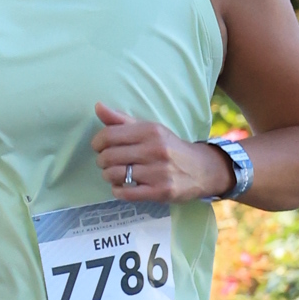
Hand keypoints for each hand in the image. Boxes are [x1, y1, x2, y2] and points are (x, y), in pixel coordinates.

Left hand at [91, 102, 226, 203]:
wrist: (201, 169)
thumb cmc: (169, 147)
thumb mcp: (150, 129)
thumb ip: (122, 120)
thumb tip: (97, 106)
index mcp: (150, 131)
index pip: (109, 135)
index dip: (97, 142)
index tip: (98, 147)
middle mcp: (155, 150)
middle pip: (109, 157)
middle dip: (102, 161)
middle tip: (106, 162)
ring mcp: (158, 172)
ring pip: (115, 175)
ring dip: (108, 176)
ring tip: (114, 174)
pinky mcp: (160, 192)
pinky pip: (126, 193)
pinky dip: (118, 190)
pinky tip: (122, 186)